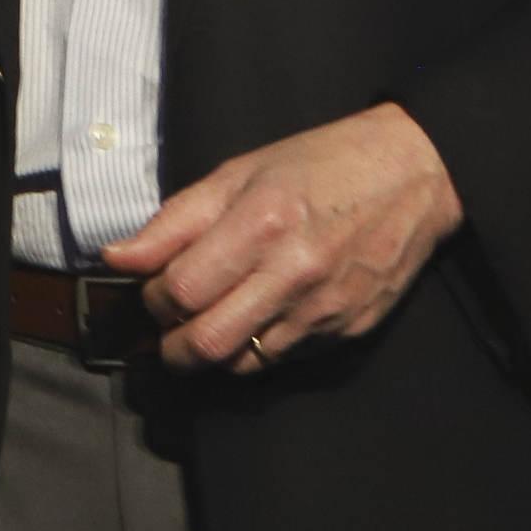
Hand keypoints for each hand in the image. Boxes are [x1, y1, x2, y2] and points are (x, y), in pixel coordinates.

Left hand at [102, 102, 462, 374]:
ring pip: (242, 365)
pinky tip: (254, 319)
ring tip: (209, 323)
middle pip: (206, 344)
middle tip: (165, 329)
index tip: (150, 290)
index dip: (151, 299)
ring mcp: (325, 309)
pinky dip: (255, 350)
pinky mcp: (348, 331)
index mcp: (261, 224)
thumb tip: (117, 258)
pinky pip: (283, 361)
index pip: (181, 290)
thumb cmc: (320, 165)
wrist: (414, 175)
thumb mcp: (239, 173)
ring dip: (212, 353)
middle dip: (170, 347)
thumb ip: (174, 221)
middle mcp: (294, 273)